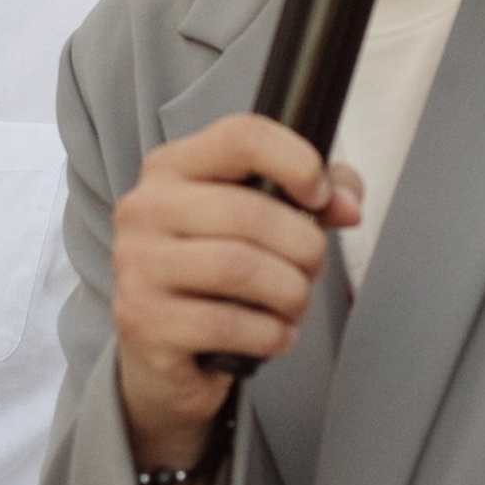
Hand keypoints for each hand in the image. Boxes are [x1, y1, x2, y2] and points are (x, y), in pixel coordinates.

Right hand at [111, 113, 360, 469]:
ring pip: (239, 268)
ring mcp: (137, 265)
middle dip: (304, 247)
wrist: (157, 348)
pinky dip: (270, 334)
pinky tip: (275, 334)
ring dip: (290, 293)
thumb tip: (347, 205)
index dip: (297, 162)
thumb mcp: (258, 217)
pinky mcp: (142, 320)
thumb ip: (313, 194)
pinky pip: (228, 324)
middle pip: (250, 212)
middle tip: (312, 269)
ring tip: (294, 303)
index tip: (320, 197)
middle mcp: (145, 208)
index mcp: (173, 167)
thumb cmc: (214, 272)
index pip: (242, 136)